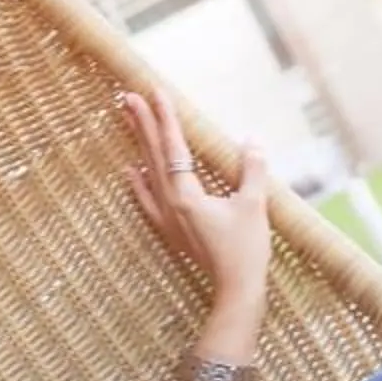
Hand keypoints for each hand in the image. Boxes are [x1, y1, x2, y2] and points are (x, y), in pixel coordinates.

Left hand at [117, 84, 275, 305]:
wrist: (236, 289)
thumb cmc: (246, 249)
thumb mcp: (255, 205)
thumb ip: (252, 171)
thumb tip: (252, 142)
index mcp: (187, 194)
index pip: (174, 145)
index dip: (166, 116)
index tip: (155, 92)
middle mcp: (170, 202)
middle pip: (153, 154)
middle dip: (141, 123)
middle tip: (127, 96)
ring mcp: (167, 217)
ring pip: (148, 171)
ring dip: (139, 144)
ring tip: (127, 120)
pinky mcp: (171, 229)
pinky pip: (147, 199)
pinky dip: (138, 182)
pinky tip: (131, 169)